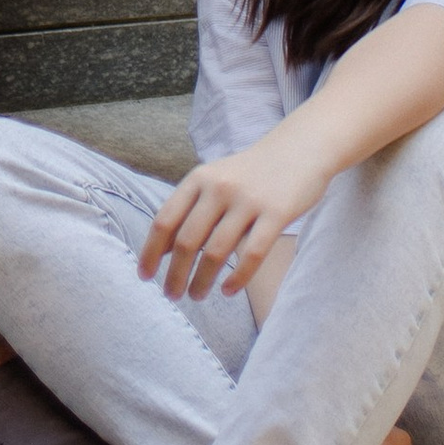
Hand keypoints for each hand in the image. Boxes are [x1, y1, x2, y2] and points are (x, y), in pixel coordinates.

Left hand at [140, 120, 325, 301]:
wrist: (299, 148)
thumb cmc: (250, 173)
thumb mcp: (213, 181)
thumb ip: (189, 210)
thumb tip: (161, 250)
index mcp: (198, 179)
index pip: (165, 220)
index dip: (150, 251)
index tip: (145, 276)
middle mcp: (219, 188)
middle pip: (187, 240)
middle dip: (176, 274)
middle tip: (173, 295)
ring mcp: (248, 200)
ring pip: (216, 251)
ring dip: (202, 280)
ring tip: (197, 296)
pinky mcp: (276, 213)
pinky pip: (252, 254)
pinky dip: (237, 277)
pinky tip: (228, 290)